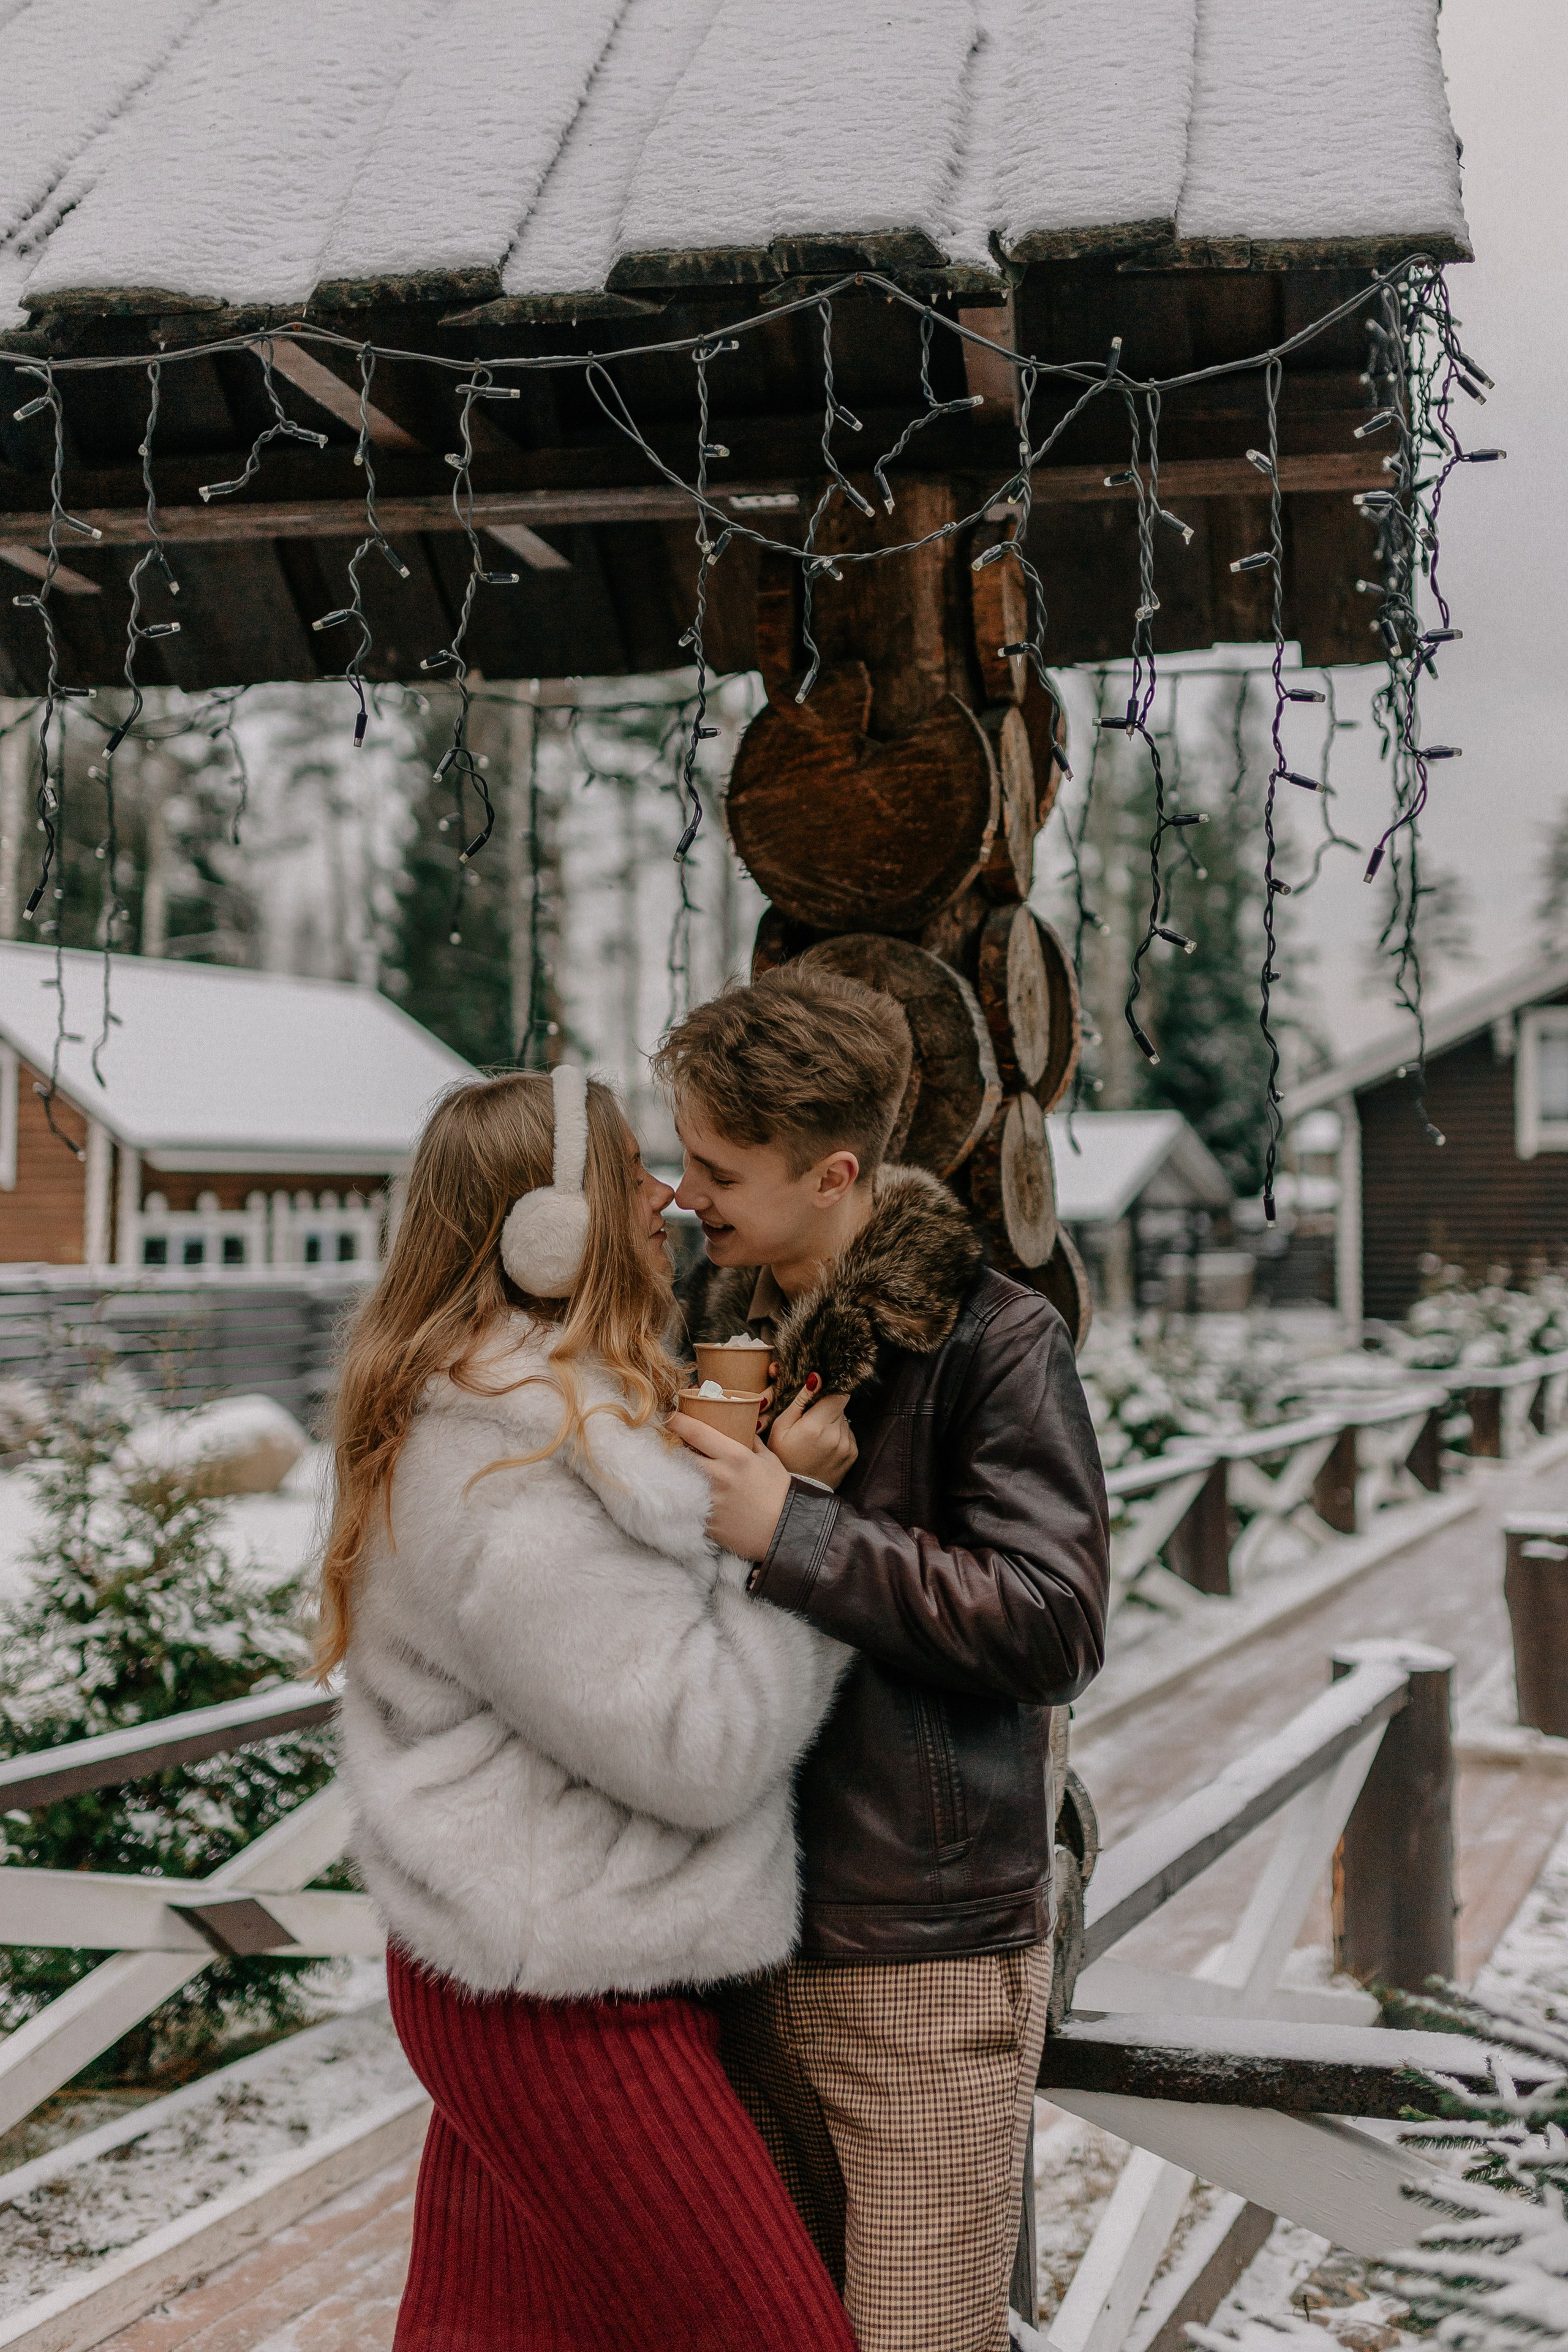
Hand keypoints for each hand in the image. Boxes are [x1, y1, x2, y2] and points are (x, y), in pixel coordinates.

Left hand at [671, 1412, 792, 1560]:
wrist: (784, 1529)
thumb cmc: (779, 1493)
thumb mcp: (768, 1459)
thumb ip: (751, 1442)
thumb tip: (742, 1427)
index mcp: (734, 1456)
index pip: (696, 1432)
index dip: (678, 1421)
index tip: (670, 1416)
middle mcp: (718, 1476)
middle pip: (681, 1454)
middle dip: (674, 1446)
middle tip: (673, 1443)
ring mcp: (710, 1500)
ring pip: (682, 1479)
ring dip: (681, 1473)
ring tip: (683, 1471)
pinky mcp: (707, 1521)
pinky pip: (691, 1504)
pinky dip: (690, 1498)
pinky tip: (696, 1498)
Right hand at [767, 1376, 857, 1489]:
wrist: (797, 1492)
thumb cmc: (784, 1457)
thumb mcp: (782, 1427)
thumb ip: (800, 1401)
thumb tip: (816, 1378)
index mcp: (817, 1426)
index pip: (839, 1393)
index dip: (832, 1388)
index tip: (822, 1391)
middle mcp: (837, 1435)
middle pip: (841, 1405)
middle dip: (827, 1406)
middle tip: (811, 1418)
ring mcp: (847, 1445)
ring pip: (844, 1419)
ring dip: (833, 1421)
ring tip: (816, 1435)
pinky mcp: (852, 1454)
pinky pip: (848, 1433)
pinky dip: (838, 1434)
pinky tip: (823, 1445)